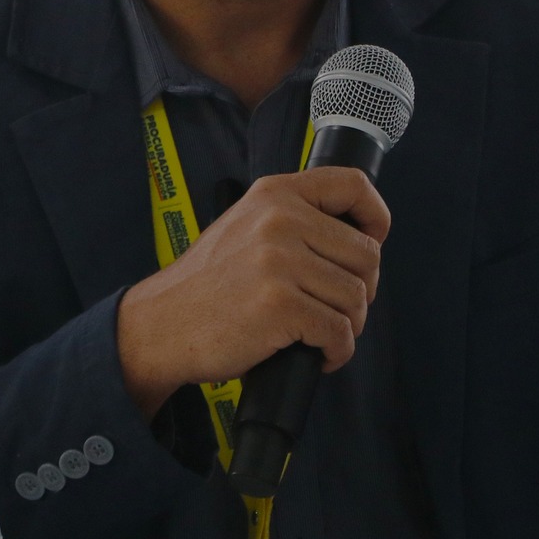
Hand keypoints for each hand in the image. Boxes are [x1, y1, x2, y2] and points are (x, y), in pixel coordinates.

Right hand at [114, 167, 389, 417]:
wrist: (162, 325)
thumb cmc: (208, 287)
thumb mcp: (245, 228)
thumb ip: (294, 221)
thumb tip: (361, 240)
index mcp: (273, 194)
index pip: (353, 184)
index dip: (376, 216)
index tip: (372, 241)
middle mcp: (278, 219)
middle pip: (367, 254)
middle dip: (361, 289)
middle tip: (333, 308)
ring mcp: (278, 261)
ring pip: (357, 297)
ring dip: (347, 326)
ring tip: (318, 334)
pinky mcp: (279, 305)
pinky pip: (339, 332)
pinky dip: (336, 352)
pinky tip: (315, 354)